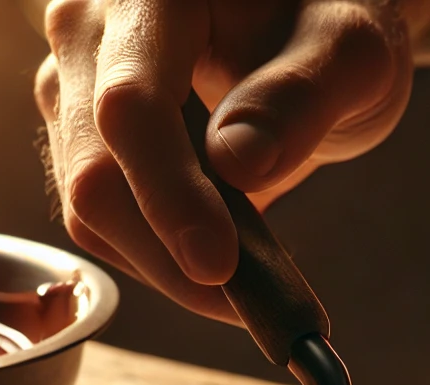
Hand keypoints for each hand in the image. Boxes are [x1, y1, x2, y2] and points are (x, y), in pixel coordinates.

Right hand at [34, 0, 420, 321]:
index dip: (169, 196)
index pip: (132, 107)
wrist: (305, 29)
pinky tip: (224, 273)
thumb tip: (237, 165)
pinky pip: (108, 225)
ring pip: (93, 211)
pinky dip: (163, 263)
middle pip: (95, 174)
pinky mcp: (88, 143)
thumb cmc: (328, 22)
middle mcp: (91, 37)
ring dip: (168, 270)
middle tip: (253, 310)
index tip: (218, 266)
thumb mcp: (349, 48)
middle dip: (169, 257)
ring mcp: (80, 92)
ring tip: (253, 293)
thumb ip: (299, 96)